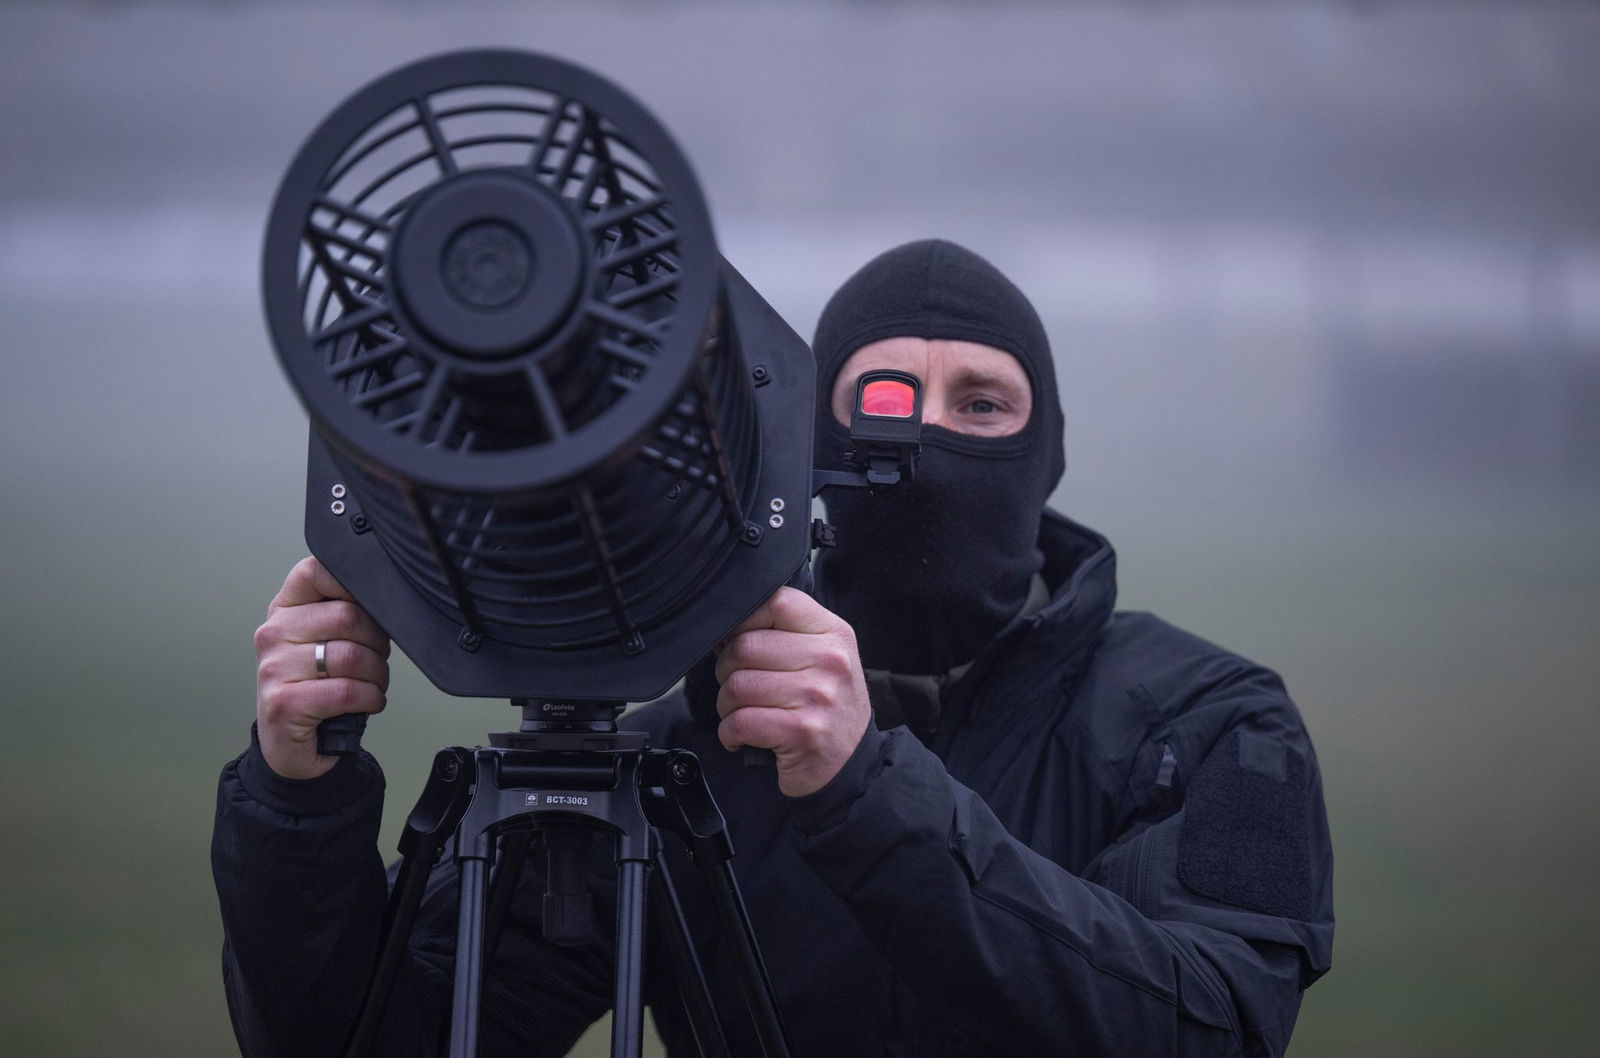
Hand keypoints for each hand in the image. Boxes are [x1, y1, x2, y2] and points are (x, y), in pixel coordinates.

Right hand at [253, 557, 390, 779]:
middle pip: (347, 616)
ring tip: (373, 683)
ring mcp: (274, 669)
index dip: (354, 584)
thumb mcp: (323, 641)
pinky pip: (347, 691)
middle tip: (376, 659)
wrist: (290, 744)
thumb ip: (344, 613)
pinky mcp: (284, 704)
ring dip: (378, 675)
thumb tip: (386, 597)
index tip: (371, 608)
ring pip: (352, 656)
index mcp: (284, 610)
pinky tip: (367, 702)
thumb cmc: (315, 687)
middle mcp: (273, 634)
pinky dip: (371, 698)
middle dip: (378, 642)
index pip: (315, 571)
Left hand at [713, 587, 870, 797]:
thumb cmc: (827, 707)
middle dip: (726, 671)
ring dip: (726, 705)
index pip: (776, 602)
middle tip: (738, 688)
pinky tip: (741, 736)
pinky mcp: (802, 731)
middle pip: (745, 646)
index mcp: (833, 633)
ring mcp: (818, 696)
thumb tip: (724, 631)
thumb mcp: (822, 658)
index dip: (745, 621)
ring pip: (737, 686)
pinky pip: (740, 722)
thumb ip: (783, 635)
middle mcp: (830, 660)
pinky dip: (729, 733)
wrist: (851, 763)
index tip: (740, 643)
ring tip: (741, 713)